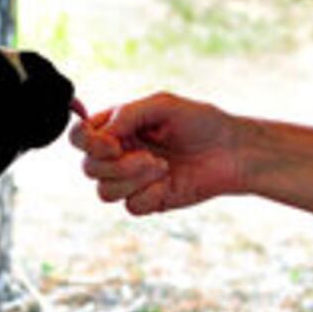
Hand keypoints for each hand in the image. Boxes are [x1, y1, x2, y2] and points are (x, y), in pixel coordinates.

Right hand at [69, 91, 242, 214]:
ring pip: (104, 192)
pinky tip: (168, 181)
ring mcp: (132, 180)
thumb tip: (101, 135)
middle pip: (88, 168)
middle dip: (115, 165)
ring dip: (132, 179)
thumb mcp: (163, 105)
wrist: (233, 151)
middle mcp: (119, 153)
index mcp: (117, 127)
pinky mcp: (148, 200)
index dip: (86, 142)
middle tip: (149, 156)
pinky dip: (148, 194)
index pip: (79, 137)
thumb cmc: (200, 122)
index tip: (113, 143)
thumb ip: (127, 114)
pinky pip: (130, 206)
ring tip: (162, 166)